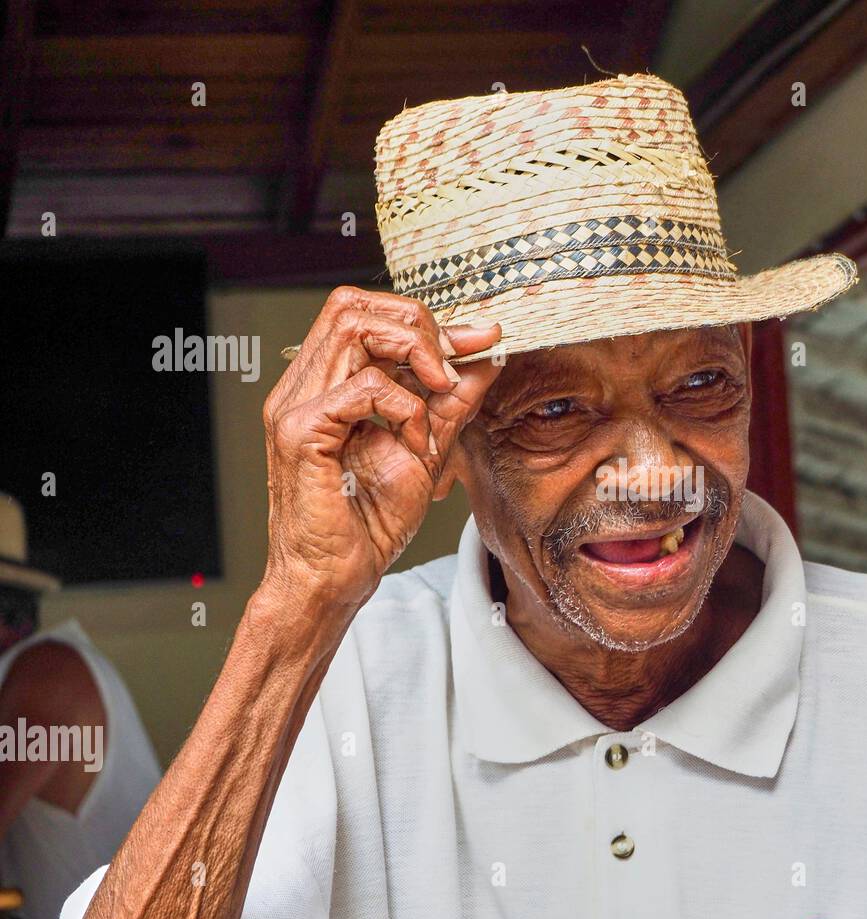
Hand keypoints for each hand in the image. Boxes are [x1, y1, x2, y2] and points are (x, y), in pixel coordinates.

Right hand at [260, 286, 502, 608]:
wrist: (335, 580)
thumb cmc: (367, 523)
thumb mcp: (425, 450)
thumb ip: (450, 402)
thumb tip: (484, 355)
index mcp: (323, 385)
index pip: (361, 312)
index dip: (421, 319)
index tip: (476, 343)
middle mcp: (302, 387)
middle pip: (351, 304)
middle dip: (417, 326)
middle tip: (451, 369)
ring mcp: (295, 406)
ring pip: (354, 328)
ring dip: (414, 356)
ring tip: (438, 399)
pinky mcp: (302, 433)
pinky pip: (363, 387)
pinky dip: (405, 407)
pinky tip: (415, 441)